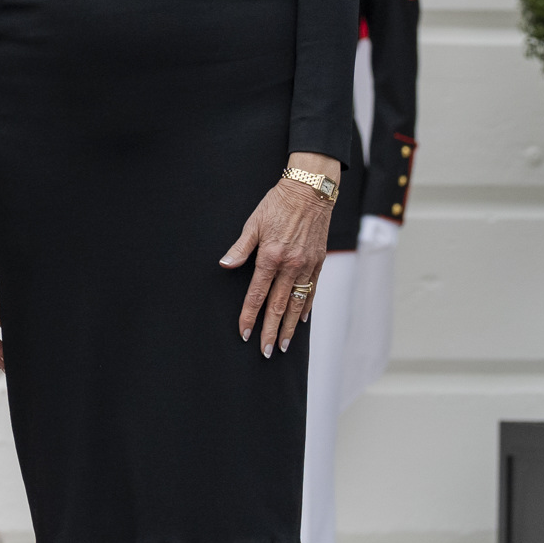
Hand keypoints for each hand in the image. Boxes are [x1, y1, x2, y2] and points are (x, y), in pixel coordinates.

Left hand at [221, 151, 338, 357]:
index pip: (257, 295)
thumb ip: (240, 248)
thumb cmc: (278, 204)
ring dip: (290, 327)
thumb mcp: (254, 223)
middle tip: (265, 351)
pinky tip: (301, 321)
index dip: (249, 316)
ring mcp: (307, 266)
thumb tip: (225, 265)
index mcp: (271, 257)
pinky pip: (312, 291)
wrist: (310, 191)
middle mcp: (291, 265)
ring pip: (297, 304)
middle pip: (278, 306)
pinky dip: (306, 308)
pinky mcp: (319, 262)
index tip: (244, 333)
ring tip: (284, 345)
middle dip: (270, 331)